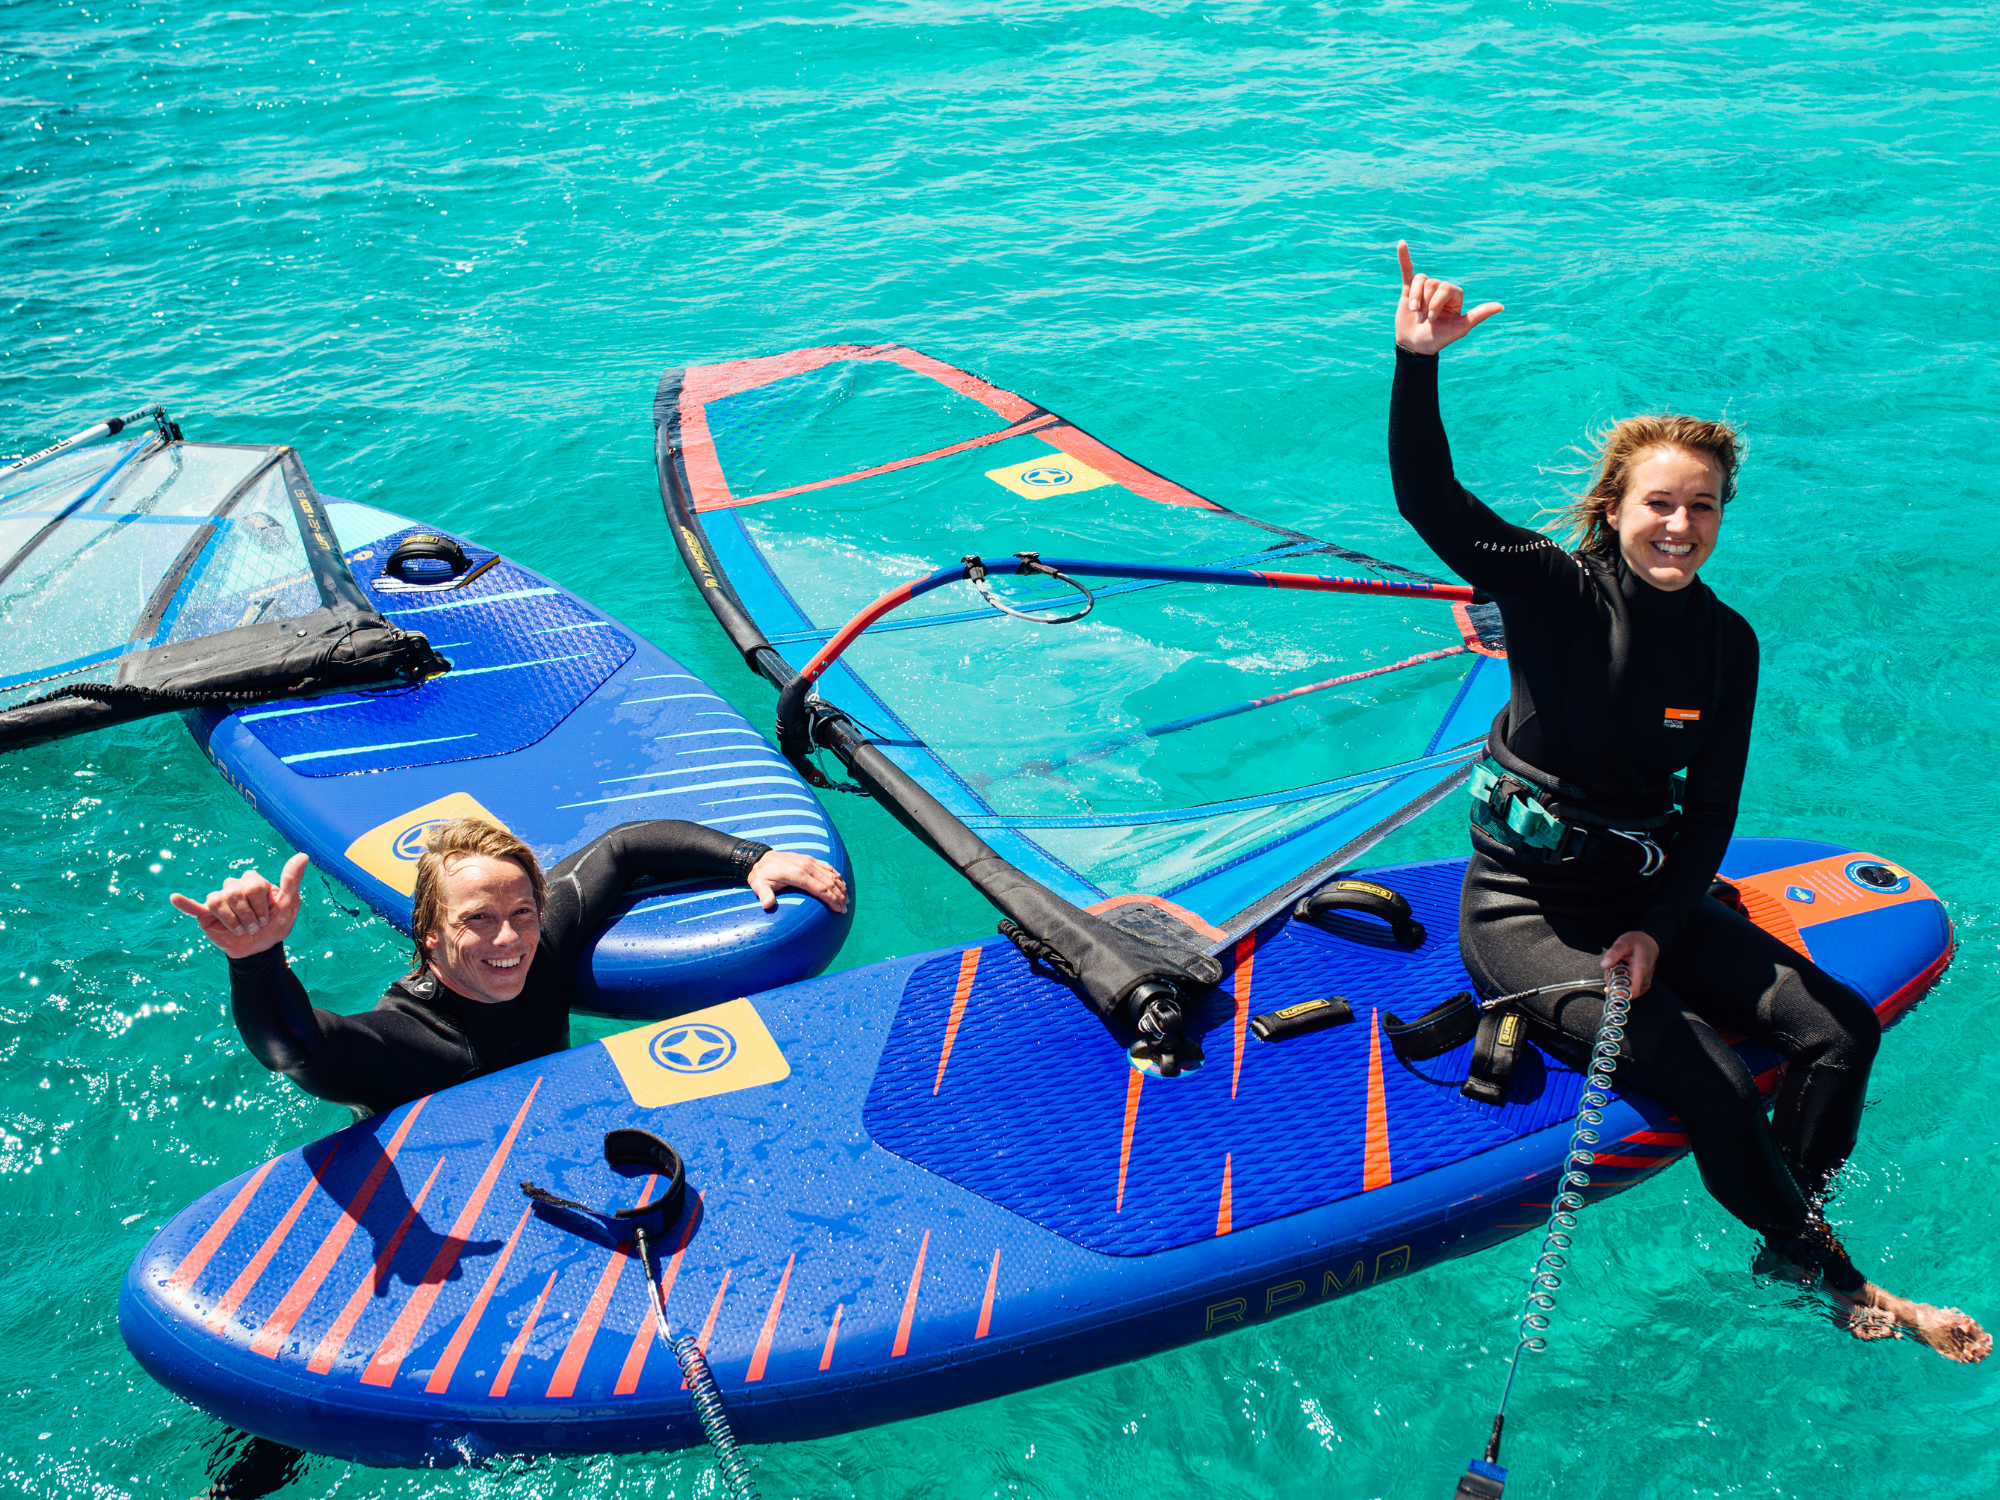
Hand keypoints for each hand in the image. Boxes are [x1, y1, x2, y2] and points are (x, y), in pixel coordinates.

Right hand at [169, 852, 308, 959]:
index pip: (252, 884)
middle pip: (235, 891)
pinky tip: (174, 898)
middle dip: (248, 915)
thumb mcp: (289, 904)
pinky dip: (185, 904)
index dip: (260, 906)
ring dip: (233, 920)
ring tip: (241, 930)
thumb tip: (303, 855)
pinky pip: (193, 908)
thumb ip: (292, 880)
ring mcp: (219, 900)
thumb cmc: (276, 925)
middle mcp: (235, 887)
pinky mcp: (207, 916)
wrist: (260, 949)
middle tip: (254, 927)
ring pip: (218, 900)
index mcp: (253, 881)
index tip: (267, 919)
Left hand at [746, 851, 848, 914]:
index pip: (820, 888)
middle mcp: (806, 866)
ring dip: (841, 887)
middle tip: (844, 910)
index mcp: (797, 874)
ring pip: (831, 874)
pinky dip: (837, 876)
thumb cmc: (761, 875)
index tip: (838, 910)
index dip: (831, 899)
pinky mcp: (810, 859)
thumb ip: (765, 895)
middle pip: (829, 882)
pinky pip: (827, 867)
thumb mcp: (760, 886)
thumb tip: (767, 905)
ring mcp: (809, 861)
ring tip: (846, 900)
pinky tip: (841, 884)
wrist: (760, 858)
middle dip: (839, 896)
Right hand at [1395, 240, 1502, 354]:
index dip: (1436, 303)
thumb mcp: (1460, 329)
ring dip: (1415, 300)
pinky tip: (1401, 244)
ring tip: (1414, 313)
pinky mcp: (1410, 289)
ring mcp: (1425, 288)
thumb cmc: (1438, 339)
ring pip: (1420, 280)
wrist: (1415, 346)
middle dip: (1425, 304)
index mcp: (1454, 295)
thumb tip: (1501, 306)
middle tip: (1424, 320)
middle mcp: (1441, 289)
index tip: (1432, 320)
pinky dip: (1404, 257)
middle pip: (1431, 284)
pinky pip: (1407, 270)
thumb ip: (1478, 315)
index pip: (1444, 287)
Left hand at [1601, 930, 1659, 997]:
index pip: (1631, 992)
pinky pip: (1630, 989)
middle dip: (1614, 985)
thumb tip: (1604, 964)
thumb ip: (1613, 953)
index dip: (1618, 993)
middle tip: (1611, 970)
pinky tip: (1621, 972)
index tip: (1608, 987)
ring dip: (1617, 984)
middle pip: (1626, 993)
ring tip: (1617, 968)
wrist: (1650, 942)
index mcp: (1641, 971)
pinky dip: (1622, 983)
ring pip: (1627, 992)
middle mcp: (1644, 980)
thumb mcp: (1623, 943)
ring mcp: (1644, 983)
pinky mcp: (1643, 984)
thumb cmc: (1638, 942)